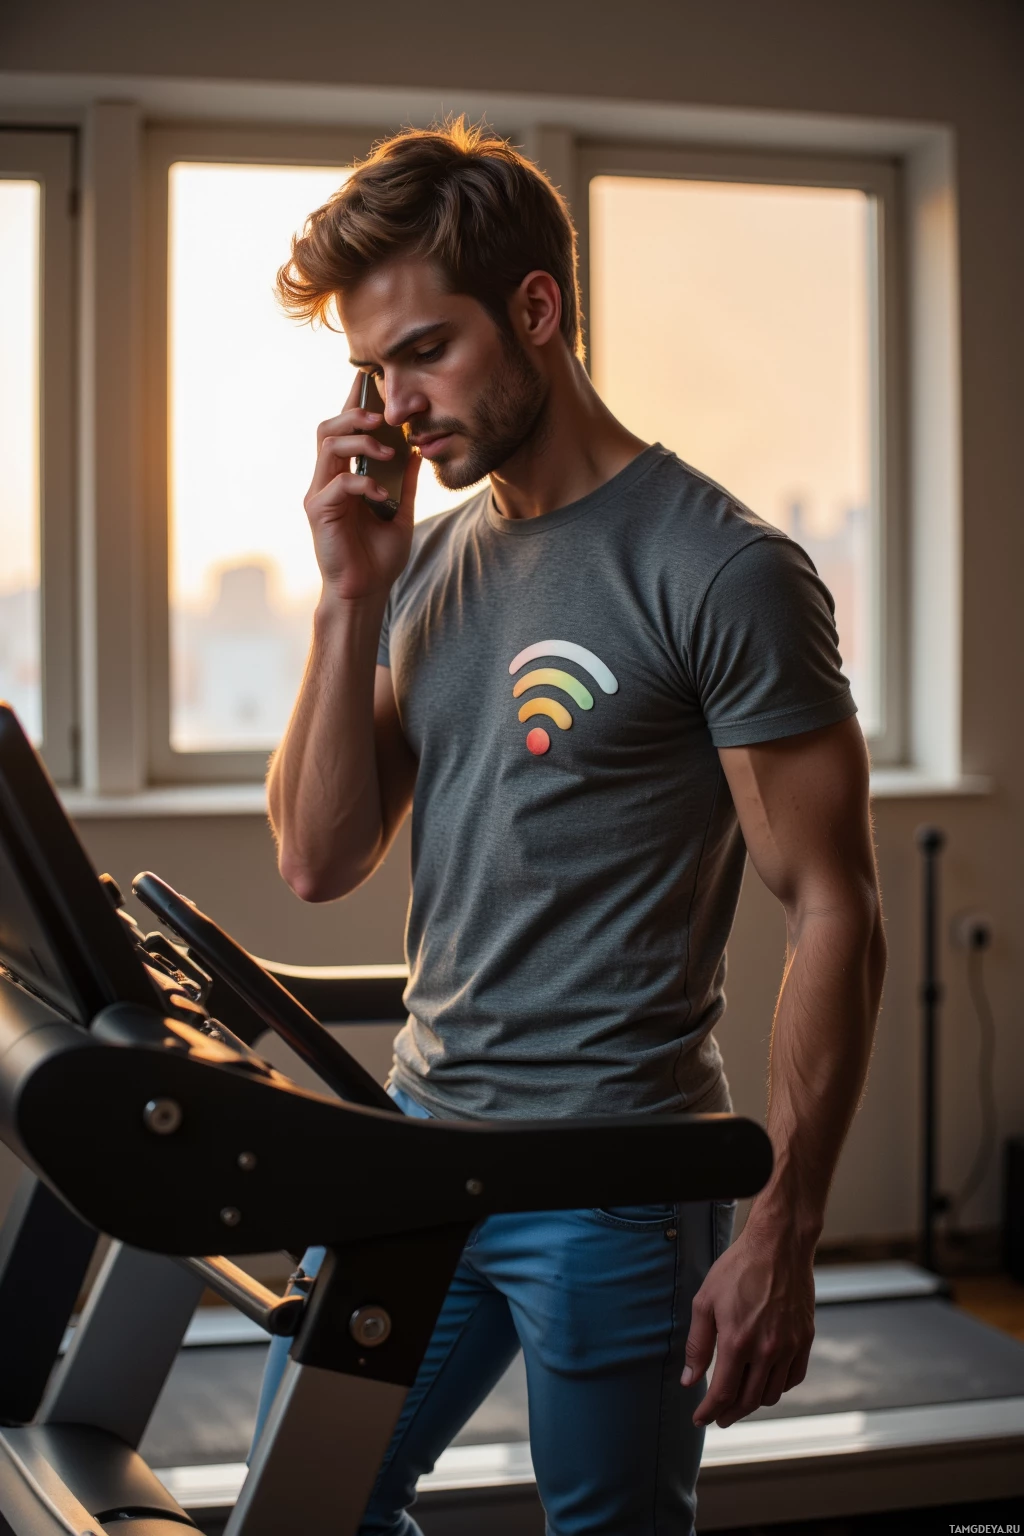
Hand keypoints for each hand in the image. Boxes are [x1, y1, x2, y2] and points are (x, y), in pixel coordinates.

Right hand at [304, 372, 420, 603]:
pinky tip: (382, 495)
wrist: (366, 593)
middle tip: (382, 413)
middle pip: (327, 427)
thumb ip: (406, 481)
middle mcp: (327, 480)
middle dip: (353, 412)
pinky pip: (339, 484)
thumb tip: (419, 449)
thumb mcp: (401, 511)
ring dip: (359, 440)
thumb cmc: (379, 557)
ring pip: (327, 445)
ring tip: (386, 448)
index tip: (372, 379)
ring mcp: (320, 495)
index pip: (344, 429)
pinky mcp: (319, 513)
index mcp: (344, 476)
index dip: (354, 401)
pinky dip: (363, 483)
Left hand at [682, 1223, 814, 1427]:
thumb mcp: (706, 1301)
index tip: (700, 1419)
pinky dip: (778, 1387)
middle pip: (749, 1400)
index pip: (723, 1393)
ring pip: (772, 1394)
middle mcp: (766, 1350)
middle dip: (730, 1413)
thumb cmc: (738, 1269)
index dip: (709, 1411)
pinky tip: (765, 1381)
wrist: (778, 1246)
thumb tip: (689, 1381)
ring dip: (754, 1403)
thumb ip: (697, 1345)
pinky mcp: (805, 1339)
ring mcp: (789, 1346)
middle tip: (719, 1417)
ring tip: (740, 1398)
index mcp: (738, 1342)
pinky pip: (793, 1378)